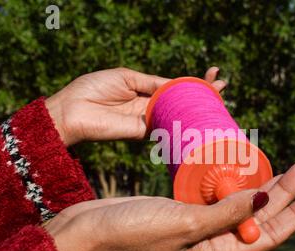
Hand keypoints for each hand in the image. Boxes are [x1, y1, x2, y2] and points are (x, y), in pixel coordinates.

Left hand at [45, 67, 225, 145]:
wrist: (72, 111)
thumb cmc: (93, 89)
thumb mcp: (126, 77)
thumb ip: (151, 83)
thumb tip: (175, 85)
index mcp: (144, 89)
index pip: (174, 85)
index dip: (192, 81)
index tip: (212, 73)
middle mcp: (149, 106)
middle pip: (180, 101)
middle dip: (202, 94)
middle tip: (222, 86)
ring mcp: (147, 120)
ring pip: (176, 115)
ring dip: (196, 109)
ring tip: (218, 97)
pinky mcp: (142, 133)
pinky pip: (165, 128)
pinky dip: (181, 123)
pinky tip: (197, 117)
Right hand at [45, 161, 294, 250]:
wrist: (90, 231)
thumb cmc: (134, 233)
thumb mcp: (186, 224)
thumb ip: (226, 213)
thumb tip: (264, 198)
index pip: (269, 234)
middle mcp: (213, 241)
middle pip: (259, 216)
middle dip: (285, 192)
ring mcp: (198, 225)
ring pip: (240, 204)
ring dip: (261, 185)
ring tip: (283, 169)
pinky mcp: (182, 209)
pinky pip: (218, 195)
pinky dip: (233, 181)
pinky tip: (240, 169)